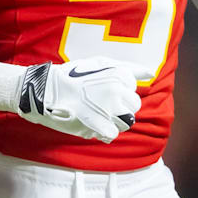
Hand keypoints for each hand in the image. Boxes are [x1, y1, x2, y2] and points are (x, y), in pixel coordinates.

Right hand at [16, 56, 149, 142]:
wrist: (47, 90)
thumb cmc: (74, 76)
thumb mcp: (101, 64)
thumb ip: (128, 68)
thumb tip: (150, 73)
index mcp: (120, 74)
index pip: (133, 92)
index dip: (118, 94)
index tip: (101, 91)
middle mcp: (117, 90)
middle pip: (133, 108)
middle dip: (120, 109)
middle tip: (99, 105)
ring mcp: (109, 109)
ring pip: (126, 124)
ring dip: (112, 122)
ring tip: (95, 114)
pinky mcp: (100, 125)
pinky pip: (113, 134)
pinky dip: (103, 132)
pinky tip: (91, 125)